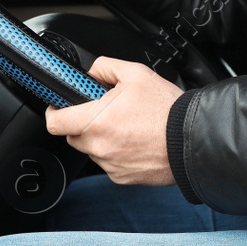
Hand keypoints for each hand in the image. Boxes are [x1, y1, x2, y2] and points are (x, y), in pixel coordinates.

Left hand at [45, 57, 182, 185]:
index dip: (54, 112)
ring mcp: (110, 165)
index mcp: (96, 121)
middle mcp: (100, 147)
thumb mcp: (136, 74)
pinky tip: (135, 142)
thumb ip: (105, 67)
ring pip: (93, 151)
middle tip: (104, 113)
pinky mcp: (122, 177)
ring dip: (101, 140)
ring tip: (127, 127)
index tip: (58, 107)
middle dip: (83, 124)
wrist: (192, 139)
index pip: (55, 122)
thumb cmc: (167, 110)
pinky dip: (117, 154)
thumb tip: (91, 72)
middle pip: (73, 136)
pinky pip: (110, 164)